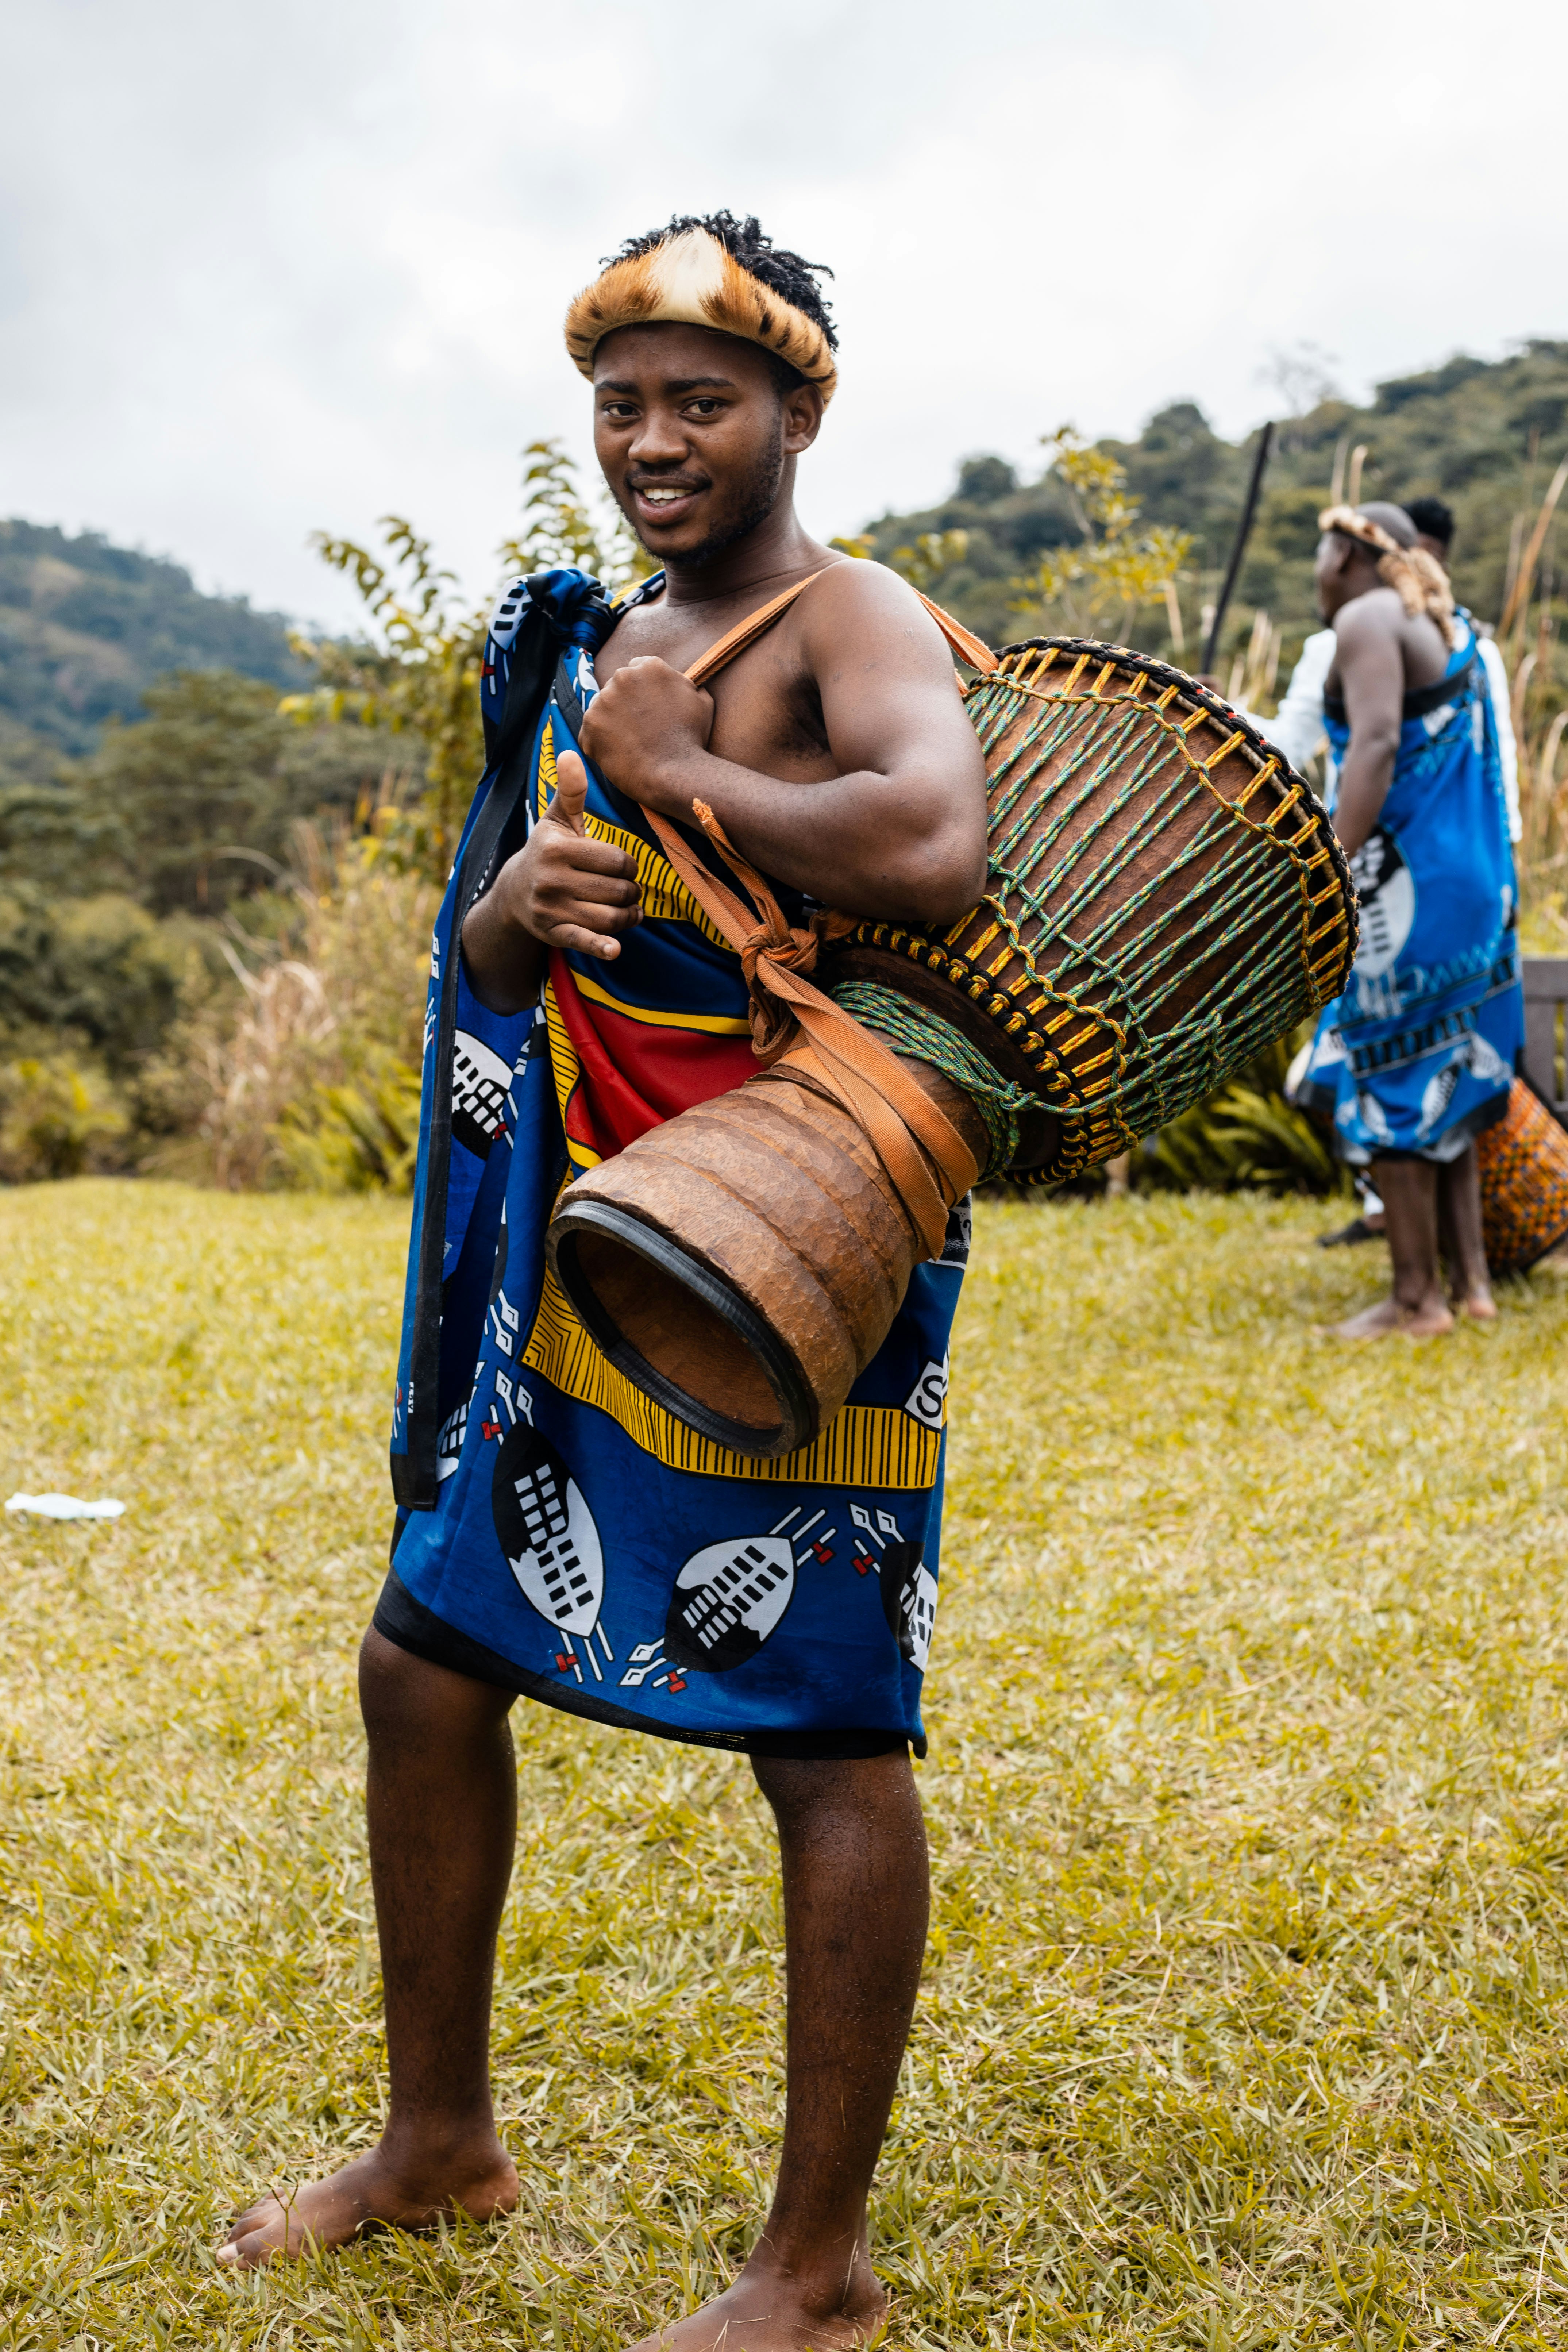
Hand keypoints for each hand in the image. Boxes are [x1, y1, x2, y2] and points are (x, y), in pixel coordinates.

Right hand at [472, 746, 640, 981]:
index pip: (616, 860)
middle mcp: (551, 880)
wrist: (513, 893)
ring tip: (631, 909)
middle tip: (629, 889)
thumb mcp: (556, 820)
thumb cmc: (546, 851)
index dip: (628, 864)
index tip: (624, 866)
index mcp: (557, 849)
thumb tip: (571, 753)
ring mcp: (551, 909)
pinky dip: (601, 947)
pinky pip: (582, 941)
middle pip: (616, 890)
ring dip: (628, 916)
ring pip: (608, 917)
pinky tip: (615, 949)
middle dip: (631, 890)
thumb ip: (570, 790)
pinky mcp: (552, 933)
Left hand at [579, 657, 713, 812]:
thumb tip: (679, 681)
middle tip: (640, 727)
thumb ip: (685, 684)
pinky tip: (619, 753)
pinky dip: (600, 742)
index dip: (644, 689)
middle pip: (618, 686)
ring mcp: (602, 700)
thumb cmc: (691, 739)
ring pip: (603, 707)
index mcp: (650, 666)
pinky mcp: (589, 724)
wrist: (674, 773)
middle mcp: (622, 677)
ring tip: (631, 743)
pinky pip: (590, 731)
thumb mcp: (701, 700)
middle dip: (626, 703)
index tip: (648, 706)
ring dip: (612, 721)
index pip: (638, 668)